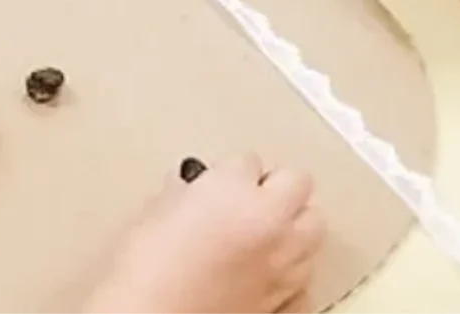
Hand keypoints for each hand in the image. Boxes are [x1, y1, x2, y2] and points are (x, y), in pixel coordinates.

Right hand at [82, 154, 324, 313]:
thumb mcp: (154, 214)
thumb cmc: (146, 274)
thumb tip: (186, 193)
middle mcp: (269, 222)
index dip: (229, 170)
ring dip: (293, 224)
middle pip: (298, 181)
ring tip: (267, 229)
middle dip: (277, 185)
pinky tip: (272, 268)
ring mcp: (282, 263)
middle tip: (251, 195)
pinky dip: (293, 268)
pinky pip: (306, 274)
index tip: (217, 179)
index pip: (247, 159)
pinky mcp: (285, 300)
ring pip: (313, 227)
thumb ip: (181, 194)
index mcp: (235, 190)